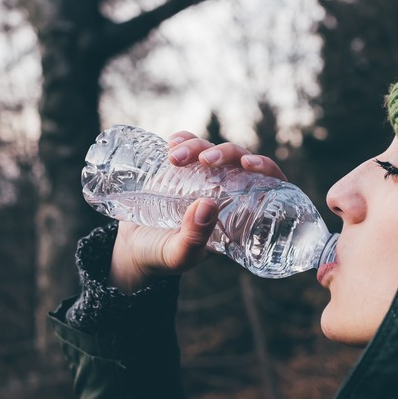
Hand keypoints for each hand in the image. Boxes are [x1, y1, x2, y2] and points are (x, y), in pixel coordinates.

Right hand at [108, 131, 288, 292]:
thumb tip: (208, 204)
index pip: (266, 187)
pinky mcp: (180, 170)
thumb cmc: (161, 258)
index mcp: (237, 217)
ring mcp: (202, 180)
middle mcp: (224, 195)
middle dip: (226, 153)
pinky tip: (173, 142)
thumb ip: (193, 237)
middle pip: (239, 162)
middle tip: (204, 160)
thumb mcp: (178, 255)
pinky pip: (189, 146)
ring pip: (213, 151)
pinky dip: (184, 139)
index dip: (266, 169)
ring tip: (174, 158)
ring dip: (199, 146)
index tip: (250, 164)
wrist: (131, 251)